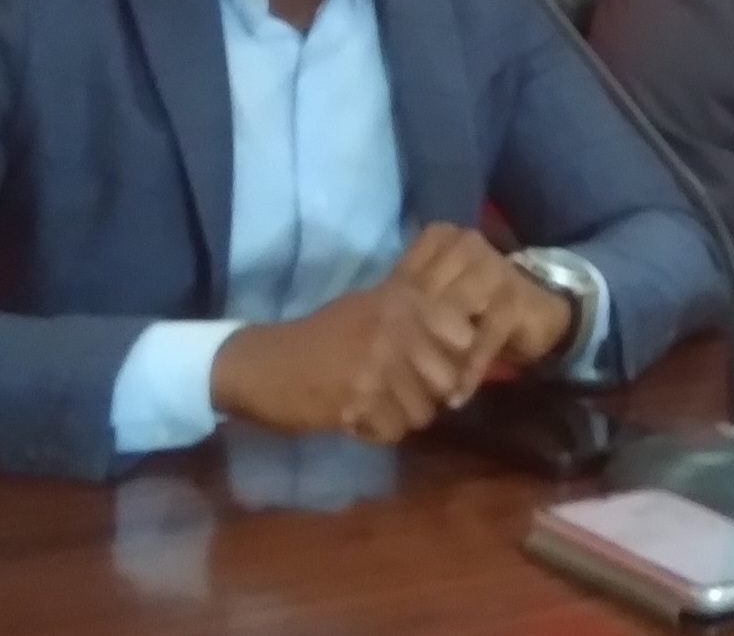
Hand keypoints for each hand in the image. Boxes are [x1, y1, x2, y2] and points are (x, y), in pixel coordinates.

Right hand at [209, 281, 477, 444]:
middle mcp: (395, 330)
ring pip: (424, 411)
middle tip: (401, 391)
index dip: (456, 356)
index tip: (435, 363)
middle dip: (429, 393)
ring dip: (403, 414)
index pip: (464, 336)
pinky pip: (395, 431)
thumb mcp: (371, 306)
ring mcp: (377, 367)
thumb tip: (469, 336)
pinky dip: (379, 431)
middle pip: (448, 380)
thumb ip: (418, 315)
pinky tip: (358, 417)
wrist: (263, 364)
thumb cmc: (321, 334)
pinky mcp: (358, 403)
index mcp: (401, 302)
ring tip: (377, 403)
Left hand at [394, 223, 576, 405]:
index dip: (390, 317)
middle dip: (411, 342)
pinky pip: (481, 341)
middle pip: (426, 298)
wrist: (539, 312)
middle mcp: (469, 247)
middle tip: (394, 377)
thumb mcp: (438, 297)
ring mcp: (493, 272)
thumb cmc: (478, 308)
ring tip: (427, 391)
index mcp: (445, 239)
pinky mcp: (512, 303)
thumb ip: (406, 298)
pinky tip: (457, 395)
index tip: (378, 352)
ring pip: (450, 318)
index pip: (406, 272)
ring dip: (438, 359)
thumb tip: (354, 324)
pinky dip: (468, 371)